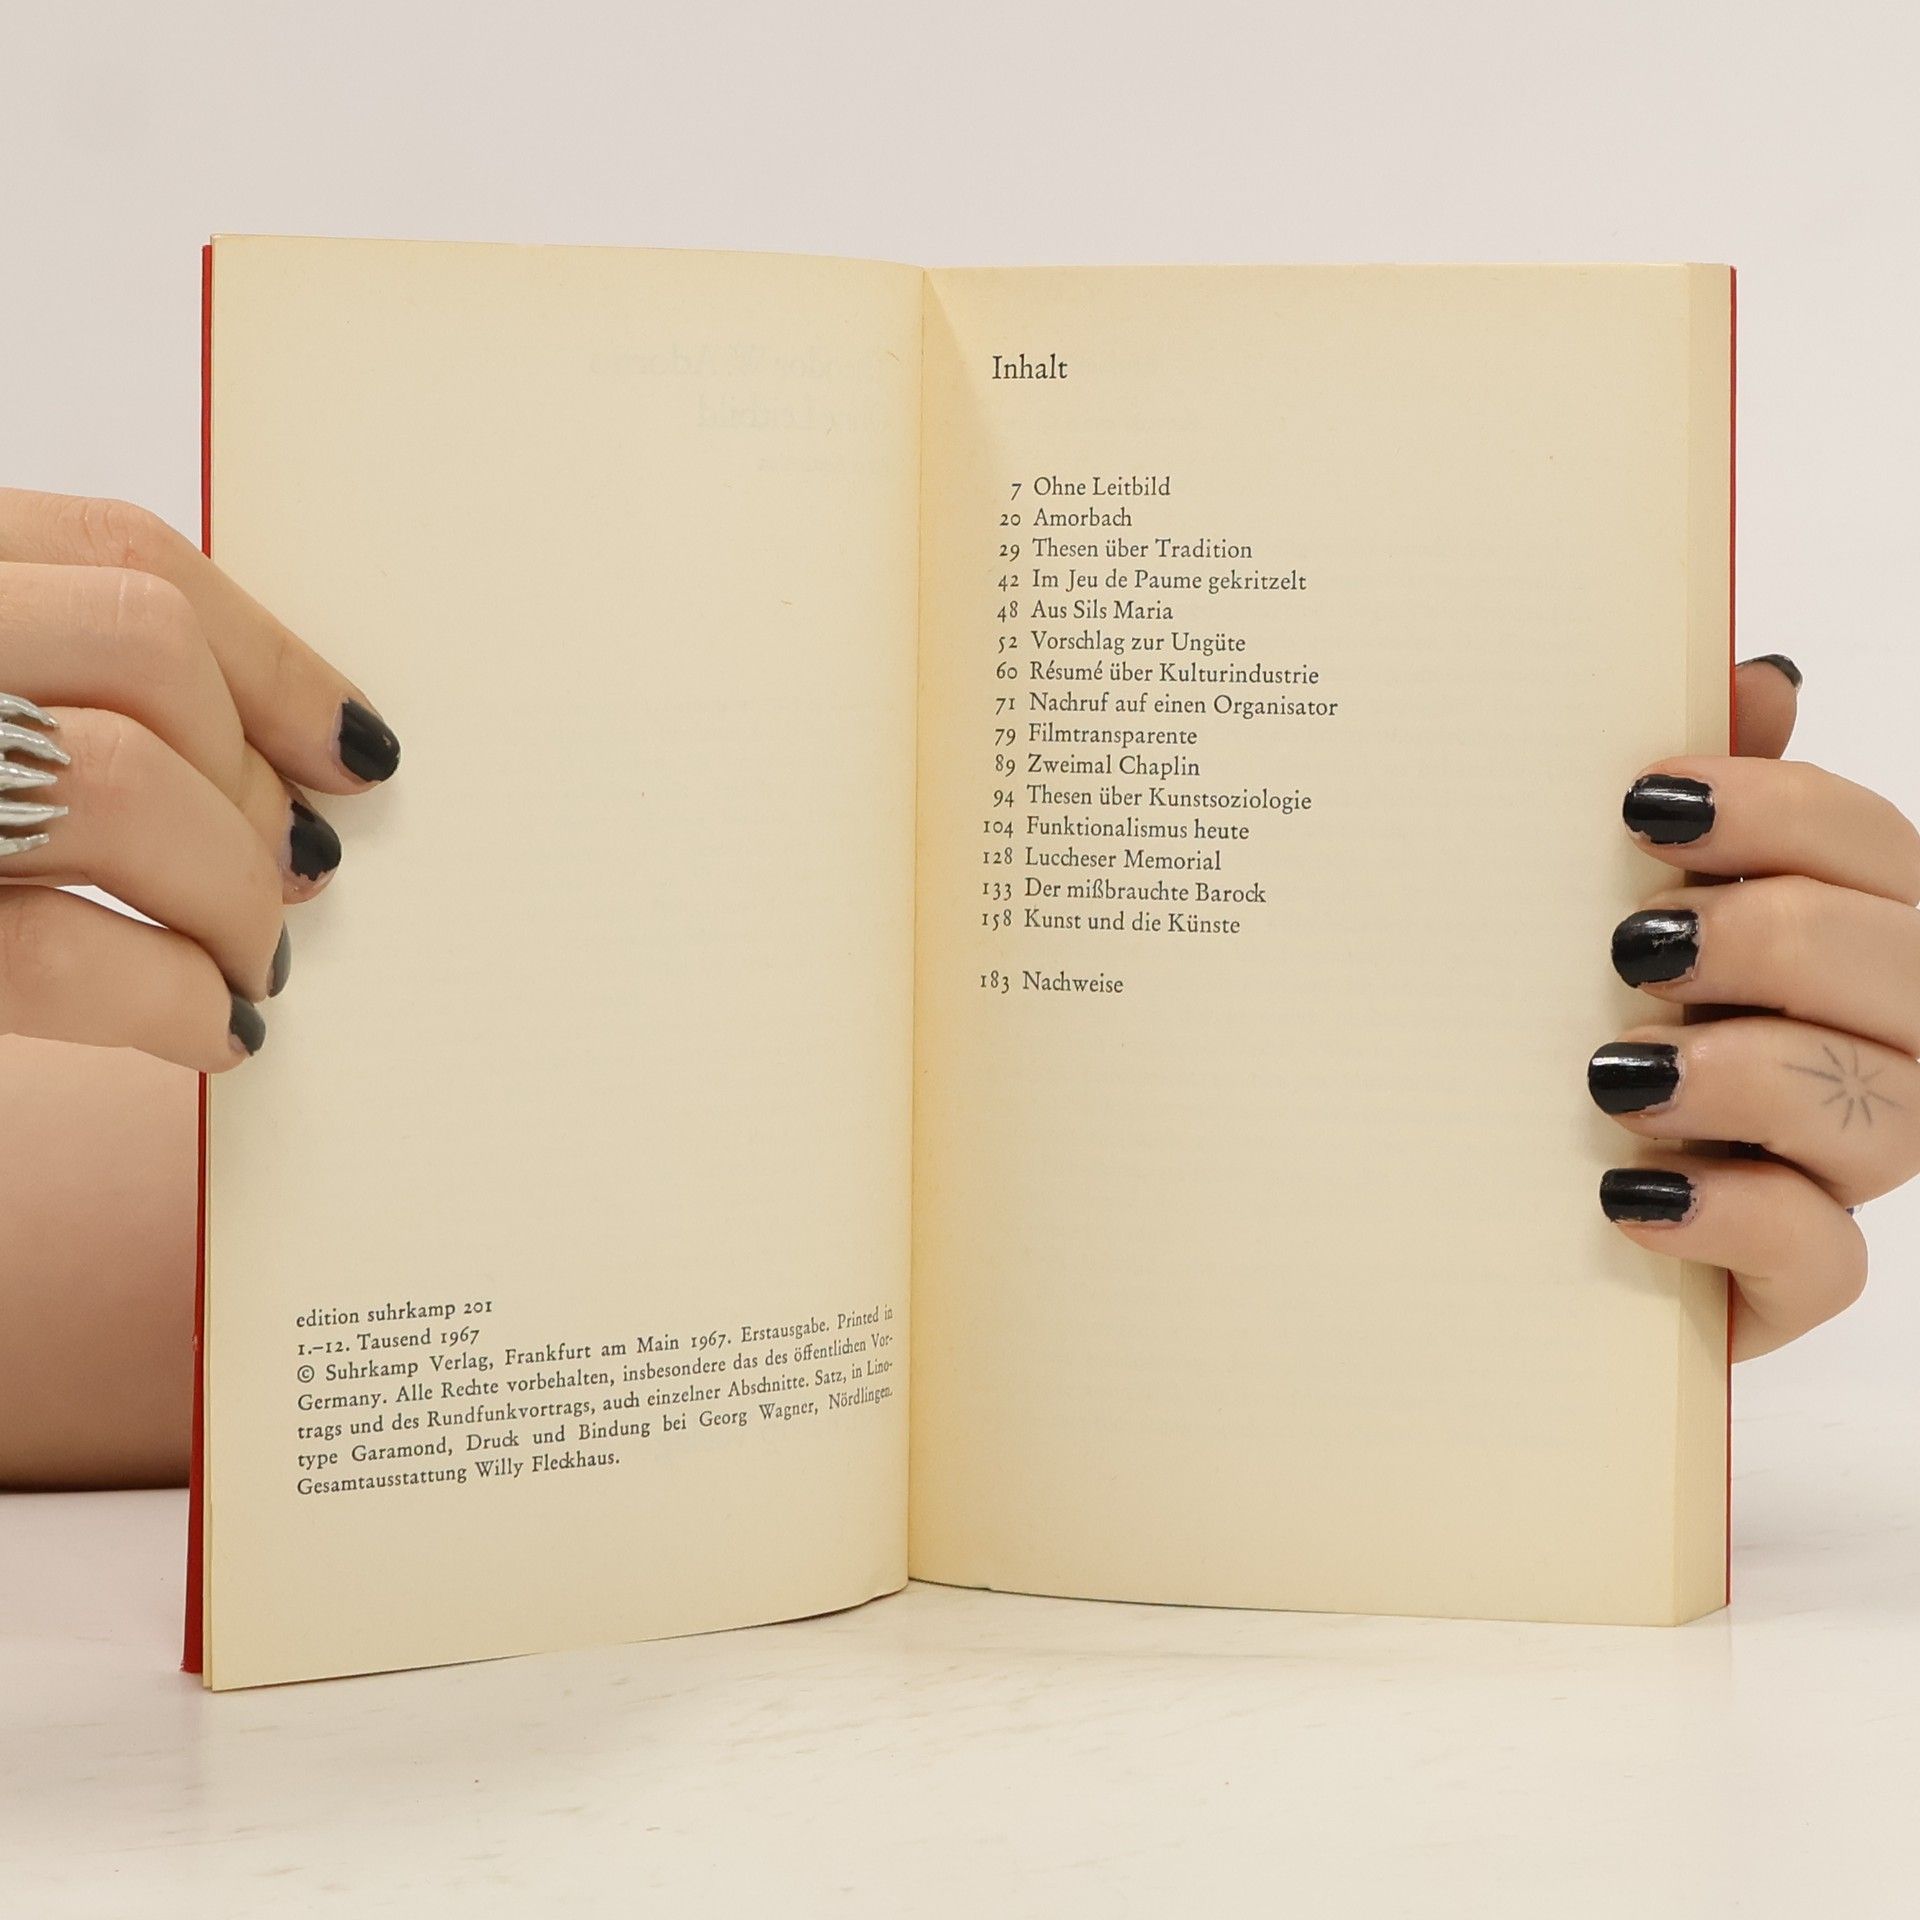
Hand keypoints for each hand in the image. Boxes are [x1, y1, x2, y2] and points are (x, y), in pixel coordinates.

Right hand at [0, 489, 399, 1065]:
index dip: (274, 661)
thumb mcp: (3, 688)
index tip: (360, 749)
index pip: (124, 555)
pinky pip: (57, 955)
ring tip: (253, 962)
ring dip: (230, 892)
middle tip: (302, 874)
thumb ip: (71, 680)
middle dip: (255, 781)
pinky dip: (170, 998)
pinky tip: (214, 1028)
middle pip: (147, 652)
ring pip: (120, 783)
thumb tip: (293, 764)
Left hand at [1592, 655, 1917, 1358]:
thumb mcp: (1605, 899)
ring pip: (1887, 1114)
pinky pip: (1824, 1260)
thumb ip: (1699, 801)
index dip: (1785, 814)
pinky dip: (1735, 1219)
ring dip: (1753, 1074)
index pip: (1877, 849)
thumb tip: (1756, 679)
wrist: (1489, 1203)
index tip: (1647, 806)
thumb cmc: (1565, 1024)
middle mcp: (1868, 1046)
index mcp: (1837, 936)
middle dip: (1778, 939)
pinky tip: (1627, 1192)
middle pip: (1910, 969)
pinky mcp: (1790, 1281)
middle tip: (1637, 946)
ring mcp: (1837, 1171)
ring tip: (1618, 1070)